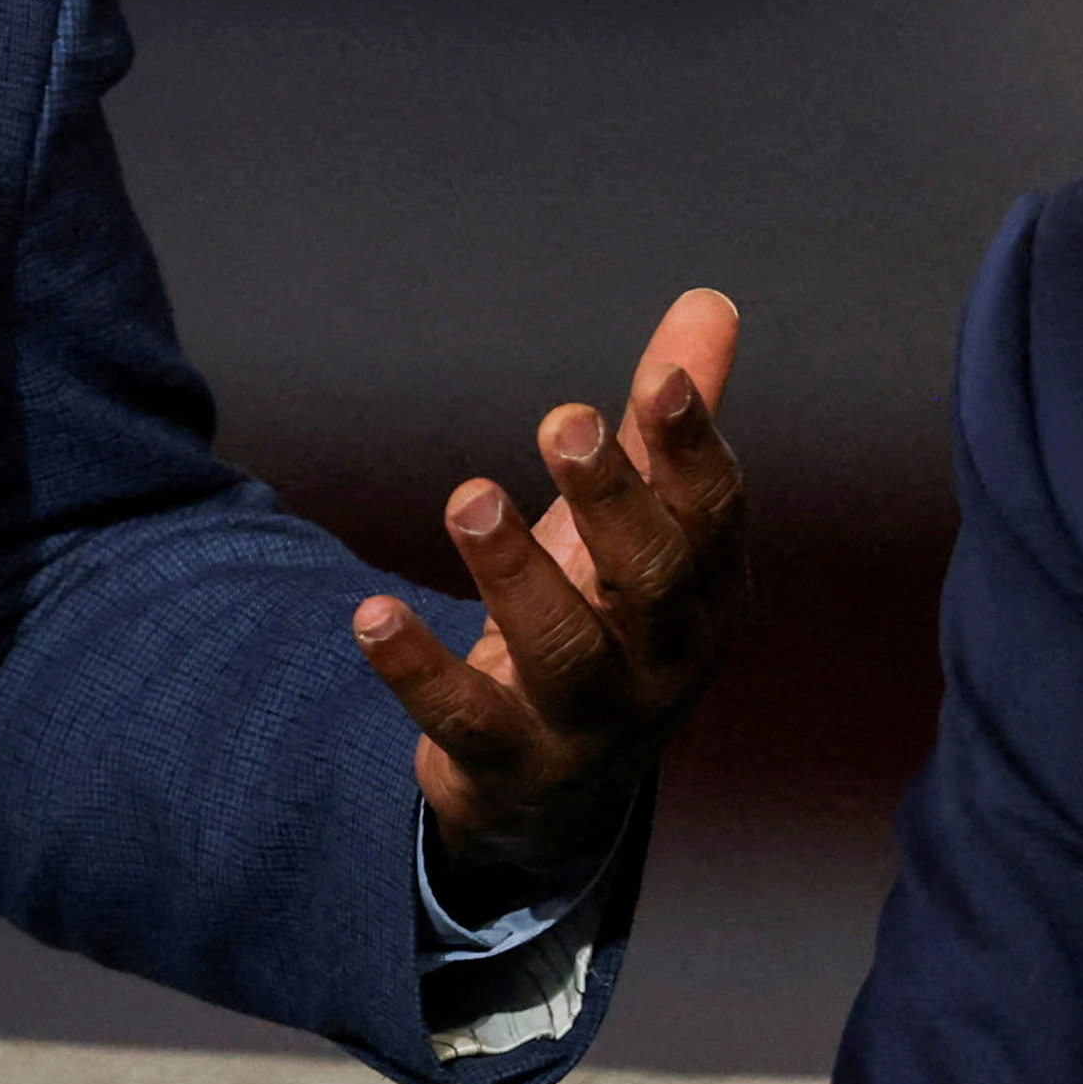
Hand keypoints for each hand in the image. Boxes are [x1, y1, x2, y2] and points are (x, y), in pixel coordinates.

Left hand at [353, 288, 743, 888]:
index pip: (712, 515)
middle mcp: (663, 658)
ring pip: (560, 646)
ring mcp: (589, 720)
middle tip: (563, 420)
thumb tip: (708, 301)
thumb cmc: (607, 614)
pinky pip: (463, 716)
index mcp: (705, 589)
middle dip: (609, 497)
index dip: (692, 448)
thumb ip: (663, 422)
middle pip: (649, 577)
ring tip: (468, 498)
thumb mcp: (636, 522)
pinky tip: (370, 614)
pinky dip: (416, 668)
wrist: (556, 782)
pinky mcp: (507, 759)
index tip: (660, 379)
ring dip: (512, 572)